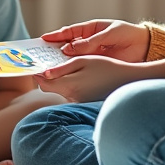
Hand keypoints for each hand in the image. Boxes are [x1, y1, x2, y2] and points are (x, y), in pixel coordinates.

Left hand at [33, 55, 150, 102]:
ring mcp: (78, 102)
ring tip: (65, 67)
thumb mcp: (84, 61)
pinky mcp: (84, 103)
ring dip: (59, 80)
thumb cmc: (107, 67)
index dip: (38, 74)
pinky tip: (79, 76)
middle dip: (47, 77)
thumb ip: (63, 68)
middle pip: (50, 88)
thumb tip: (44, 73)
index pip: (43, 83)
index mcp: (70, 86)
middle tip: (48, 63)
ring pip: (60, 90)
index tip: (36, 64)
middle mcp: (72, 98)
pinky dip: (69, 84)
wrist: (128, 81)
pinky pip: (70, 93)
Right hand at [42, 19, 148, 62]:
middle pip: (67, 45)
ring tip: (49, 65)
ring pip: (72, 58)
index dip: (56, 35)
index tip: (43, 38)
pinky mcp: (97, 64)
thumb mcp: (109, 34)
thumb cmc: (127, 34)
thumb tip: (69, 48)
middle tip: (41, 55)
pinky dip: (72, 70)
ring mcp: (92, 54)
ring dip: (61, 61)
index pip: (69, 32)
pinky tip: (64, 73)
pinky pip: (82, 67)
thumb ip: (91, 42)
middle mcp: (88, 42)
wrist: (144, 47)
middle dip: (54, 50)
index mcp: (90, 29)